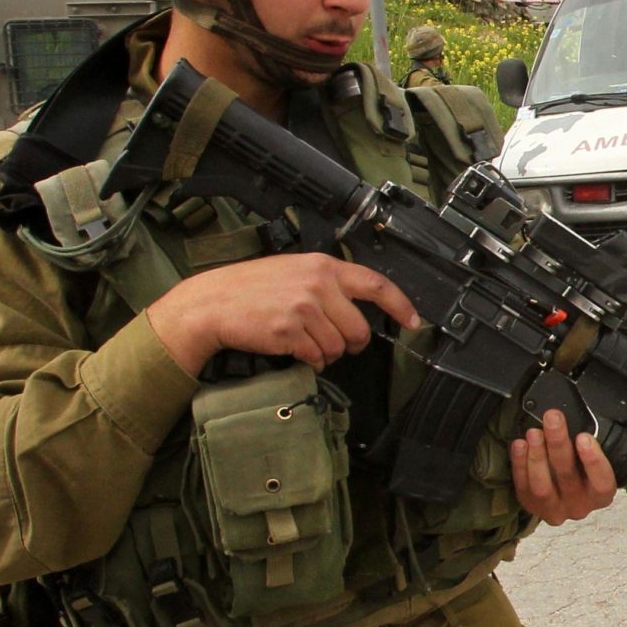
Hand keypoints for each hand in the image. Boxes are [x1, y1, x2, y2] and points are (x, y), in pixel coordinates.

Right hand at [147, 253, 421, 374]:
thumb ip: (328, 282)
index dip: (400, 305)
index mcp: (323, 266)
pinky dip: (310, 360)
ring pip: (340, 347)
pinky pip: (318, 357)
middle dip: (352, 343)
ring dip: (327, 353)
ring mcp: (304, 308)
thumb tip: (360, 305)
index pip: (376, 284)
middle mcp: (318, 284)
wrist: (213, 303)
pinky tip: (294, 349)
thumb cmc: (252, 288)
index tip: (412, 322)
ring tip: (305, 341)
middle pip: (360, 329)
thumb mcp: (295, 270)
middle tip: (335, 341)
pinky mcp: (290, 331)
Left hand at [512, 409, 617, 525]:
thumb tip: (569, 420)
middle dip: (558, 443)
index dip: (593, 460)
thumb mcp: (592, 456)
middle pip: (568, 476)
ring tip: (534, 432)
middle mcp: (579, 505)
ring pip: (542, 486)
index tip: (584, 436)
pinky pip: (523, 487)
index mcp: (600, 494)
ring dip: (537, 455)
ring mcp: (554, 509)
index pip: (602, 482)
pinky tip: (520, 444)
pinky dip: (520, 464)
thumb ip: (586, 443)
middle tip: (552, 418)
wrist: (564, 490)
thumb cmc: (582, 468)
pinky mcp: (532, 506)